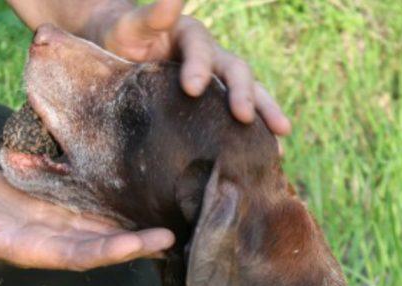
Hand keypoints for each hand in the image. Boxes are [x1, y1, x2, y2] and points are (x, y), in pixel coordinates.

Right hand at [0, 169, 174, 271]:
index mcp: (33, 249)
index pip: (79, 255)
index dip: (110, 251)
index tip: (141, 244)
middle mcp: (53, 241)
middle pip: (101, 246)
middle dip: (136, 244)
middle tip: (172, 236)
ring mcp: (58, 225)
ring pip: (103, 230)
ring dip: (134, 232)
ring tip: (170, 227)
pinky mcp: (58, 207)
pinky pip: (93, 212)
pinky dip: (117, 213)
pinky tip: (142, 205)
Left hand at [95, 0, 290, 135]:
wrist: (122, 54)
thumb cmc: (123, 39)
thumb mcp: (131, 27)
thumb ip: (152, 16)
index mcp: (190, 36)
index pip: (200, 48)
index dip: (199, 66)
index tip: (192, 89)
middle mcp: (211, 56)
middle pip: (236, 71)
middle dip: (244, 94)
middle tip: (245, 117)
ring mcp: (218, 81)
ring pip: (249, 93)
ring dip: (266, 115)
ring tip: (280, 139)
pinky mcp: (216, 104)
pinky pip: (240, 116)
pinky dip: (257, 133)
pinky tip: (270, 154)